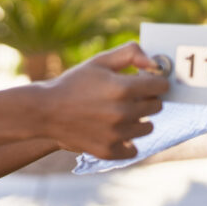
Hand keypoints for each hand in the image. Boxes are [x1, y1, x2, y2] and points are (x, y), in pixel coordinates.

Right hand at [41, 42, 169, 159]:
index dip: (153, 82)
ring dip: (137, 120)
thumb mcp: (99, 62)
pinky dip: (126, 142)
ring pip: (147, 127)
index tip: (143, 82)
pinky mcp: (109, 151)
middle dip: (145, 99)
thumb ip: (129, 54)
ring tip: (116, 113)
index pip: (161, 86)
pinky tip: (112, 131)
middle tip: (125, 96)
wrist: (45, 110)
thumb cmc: (73, 83)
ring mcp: (117, 134)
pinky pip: (133, 149)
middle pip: (156, 107)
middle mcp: (123, 113)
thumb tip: (154, 62)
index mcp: (123, 88)